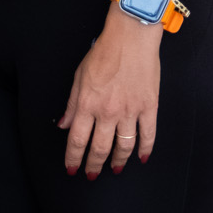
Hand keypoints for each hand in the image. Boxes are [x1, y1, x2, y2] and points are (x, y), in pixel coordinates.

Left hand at [59, 7, 159, 177]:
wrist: (131, 37)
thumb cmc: (103, 53)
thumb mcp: (79, 77)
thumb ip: (72, 104)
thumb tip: (64, 125)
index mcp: (87, 104)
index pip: (77, 140)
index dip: (73, 158)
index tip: (72, 169)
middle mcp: (108, 112)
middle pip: (99, 148)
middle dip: (93, 166)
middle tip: (91, 175)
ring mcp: (130, 111)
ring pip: (123, 146)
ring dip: (118, 161)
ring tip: (115, 169)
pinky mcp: (148, 106)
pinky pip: (147, 135)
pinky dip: (144, 150)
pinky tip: (141, 158)